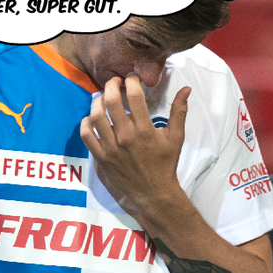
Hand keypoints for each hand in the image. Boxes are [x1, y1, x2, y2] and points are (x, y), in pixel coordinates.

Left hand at [80, 75, 189, 220]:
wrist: (154, 193)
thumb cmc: (165, 164)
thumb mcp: (176, 138)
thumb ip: (179, 112)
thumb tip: (186, 89)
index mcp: (145, 130)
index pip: (134, 96)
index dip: (131, 82)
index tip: (131, 79)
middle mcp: (126, 137)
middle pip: (111, 102)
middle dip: (111, 85)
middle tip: (114, 82)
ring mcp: (111, 148)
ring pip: (96, 116)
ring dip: (97, 102)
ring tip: (102, 98)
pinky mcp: (101, 158)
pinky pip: (86, 136)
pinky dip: (86, 123)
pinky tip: (91, 118)